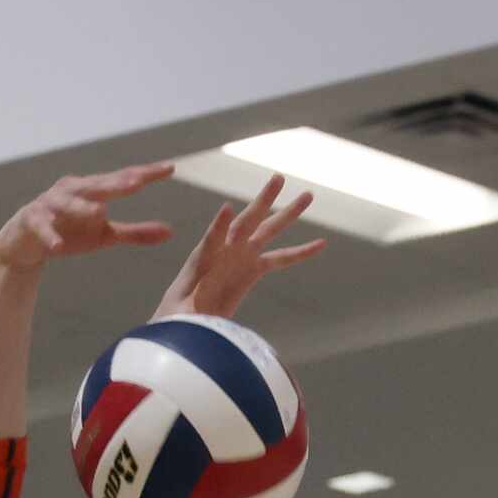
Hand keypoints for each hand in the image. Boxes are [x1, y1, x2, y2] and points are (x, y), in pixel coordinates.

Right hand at [0, 165, 175, 271]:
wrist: (26, 241)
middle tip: (137, 183)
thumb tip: (170, 232)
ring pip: (69, 203)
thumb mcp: (104, 235)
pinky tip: (58, 247)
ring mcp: (51, 203)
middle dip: (117, 184)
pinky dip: (50, 236)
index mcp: (94, 189)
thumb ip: (135, 233)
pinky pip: (42, 227)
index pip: (123, 179)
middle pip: (99, 185)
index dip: (145, 173)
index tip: (169, 168)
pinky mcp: (31, 220)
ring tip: (99, 213)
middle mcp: (73, 189)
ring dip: (83, 207)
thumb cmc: (70, 232)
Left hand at [156, 173, 324, 319]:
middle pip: (246, 222)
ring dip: (287, 213)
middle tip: (278, 178)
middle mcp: (224, 251)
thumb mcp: (179, 313)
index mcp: (202, 260)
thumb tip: (192, 309)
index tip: (227, 210)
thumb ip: (187, 308)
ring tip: (309, 195)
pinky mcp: (253, 270)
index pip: (212, 239)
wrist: (186, 319)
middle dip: (262, 202)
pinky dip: (300, 252)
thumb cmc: (176, 317)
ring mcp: (241, 257)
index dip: (219, 226)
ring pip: (268, 230)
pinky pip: (281, 259)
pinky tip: (320, 243)